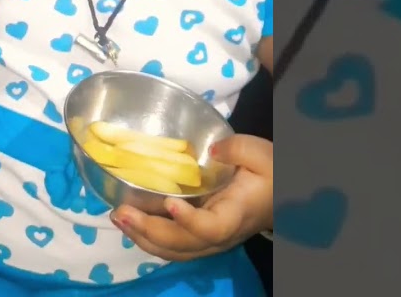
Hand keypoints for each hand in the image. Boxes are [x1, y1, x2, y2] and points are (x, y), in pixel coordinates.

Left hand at [111, 134, 271, 261]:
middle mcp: (221, 235)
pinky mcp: (200, 239)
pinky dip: (148, 239)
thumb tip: (210, 151)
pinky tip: (129, 223)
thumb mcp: (261, 153)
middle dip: (149, 231)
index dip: (189, 221)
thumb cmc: (270, 173)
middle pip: (183, 245)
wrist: (282, 197)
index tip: (171, 203)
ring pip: (174, 251)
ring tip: (118, 218)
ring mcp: (210, 241)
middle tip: (121, 212)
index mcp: (236, 214)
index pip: (212, 228)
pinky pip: (172, 247)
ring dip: (142, 238)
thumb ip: (236, 149)